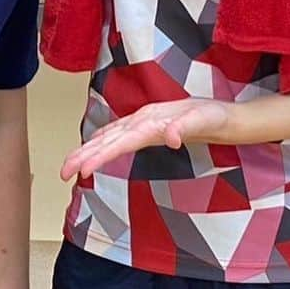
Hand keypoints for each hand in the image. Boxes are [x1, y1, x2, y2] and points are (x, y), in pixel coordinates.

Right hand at [61, 98, 232, 180]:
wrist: (226, 115)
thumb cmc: (216, 118)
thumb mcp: (207, 121)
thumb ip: (187, 126)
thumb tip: (170, 139)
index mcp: (151, 121)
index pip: (120, 141)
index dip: (99, 155)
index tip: (83, 171)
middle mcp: (143, 120)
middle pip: (106, 138)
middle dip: (82, 154)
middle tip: (62, 173)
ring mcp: (143, 123)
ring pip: (108, 136)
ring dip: (87, 150)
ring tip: (68, 166)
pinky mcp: (147, 128)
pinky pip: (117, 135)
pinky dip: (100, 143)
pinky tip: (93, 147)